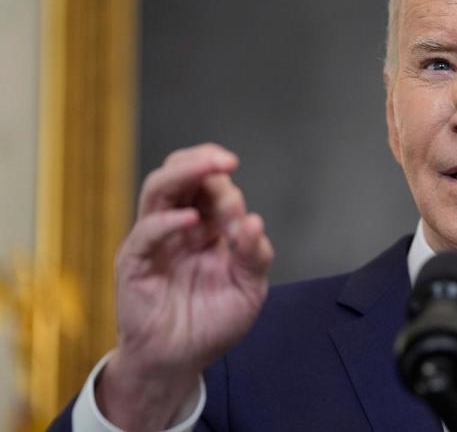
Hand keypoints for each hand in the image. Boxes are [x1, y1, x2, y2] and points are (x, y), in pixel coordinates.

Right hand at [96, 143, 273, 429]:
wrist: (179, 361)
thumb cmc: (211, 322)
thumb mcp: (248, 290)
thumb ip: (254, 256)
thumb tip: (255, 222)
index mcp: (205, 227)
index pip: (211, 187)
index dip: (229, 193)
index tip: (243, 225)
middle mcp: (177, 226)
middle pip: (180, 174)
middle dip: (203, 160)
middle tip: (227, 160)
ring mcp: (154, 241)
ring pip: (158, 189)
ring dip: (184, 173)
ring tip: (210, 167)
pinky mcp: (135, 263)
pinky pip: (146, 233)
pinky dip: (167, 222)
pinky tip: (190, 220)